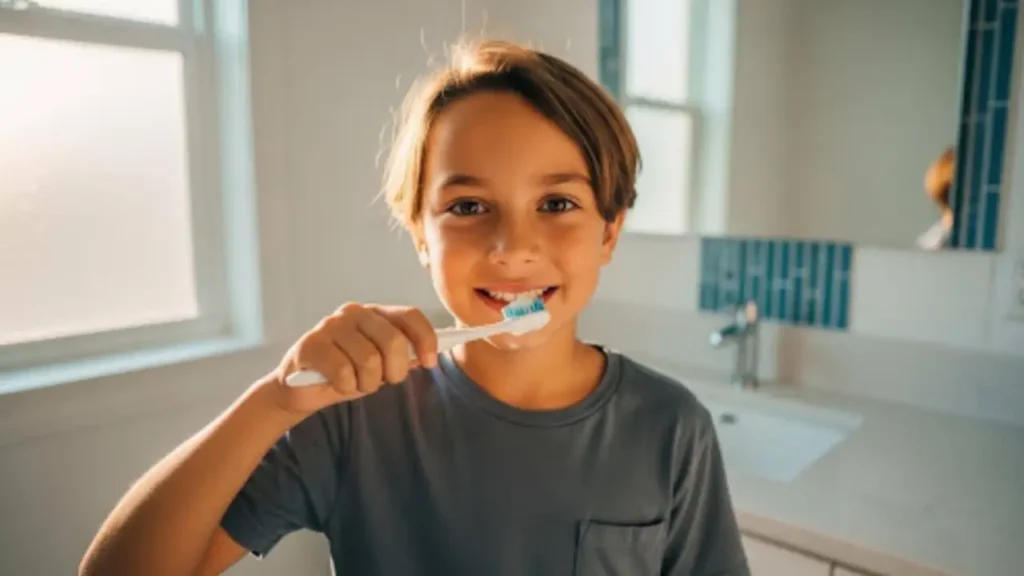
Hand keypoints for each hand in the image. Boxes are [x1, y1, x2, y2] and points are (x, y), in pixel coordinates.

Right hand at [266, 303, 437, 414]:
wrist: (300, 390)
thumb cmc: (346, 374)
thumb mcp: (381, 364)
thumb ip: (402, 355)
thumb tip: (429, 355)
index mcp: (375, 313)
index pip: (410, 315)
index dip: (426, 339)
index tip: (429, 363)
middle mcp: (353, 312)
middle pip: (393, 341)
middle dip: (395, 371)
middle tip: (384, 382)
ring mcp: (330, 326)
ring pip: (369, 360)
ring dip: (367, 383)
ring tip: (356, 384)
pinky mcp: (310, 345)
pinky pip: (344, 372)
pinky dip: (346, 387)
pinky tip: (337, 385)